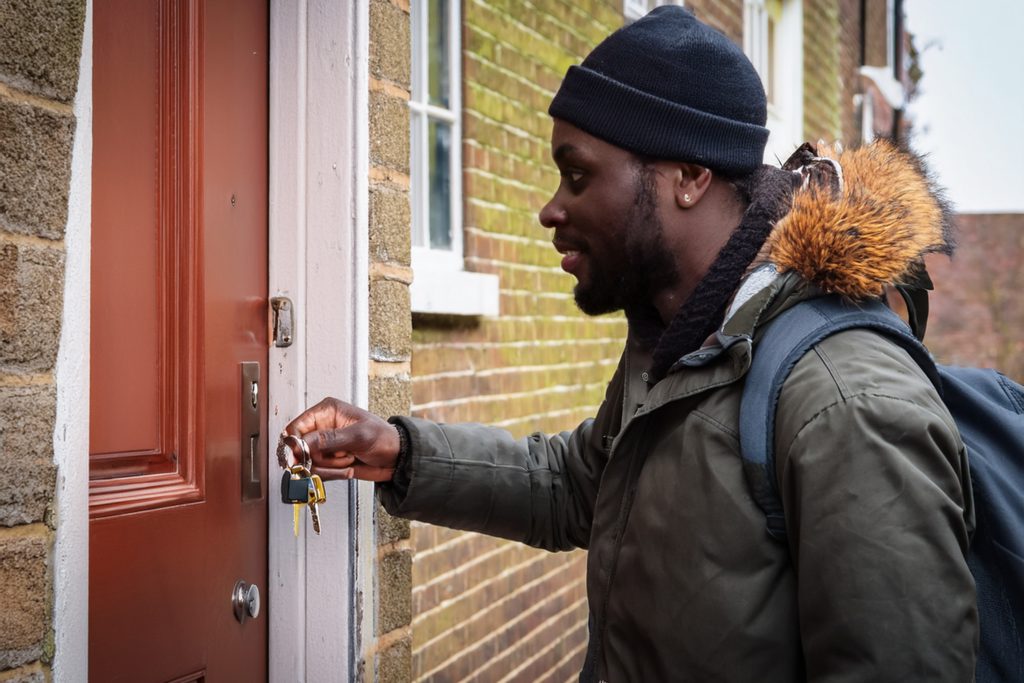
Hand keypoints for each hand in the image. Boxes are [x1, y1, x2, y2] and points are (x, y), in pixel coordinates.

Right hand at [281, 397, 400, 481]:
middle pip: (300, 449)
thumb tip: (304, 443)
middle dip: (319, 458)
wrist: (397, 458)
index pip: (297, 426)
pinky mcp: (329, 462)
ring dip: (329, 468)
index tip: (302, 455)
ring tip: (349, 460)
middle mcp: (323, 428)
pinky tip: (348, 468)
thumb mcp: (359, 436)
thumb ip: (330, 439)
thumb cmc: (384, 438)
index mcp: (327, 411)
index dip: (296, 443)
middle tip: (339, 458)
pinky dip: (332, 475)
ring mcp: (325, 446)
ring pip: (309, 463)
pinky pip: (318, 473)